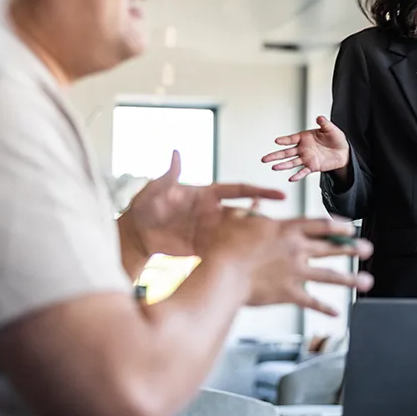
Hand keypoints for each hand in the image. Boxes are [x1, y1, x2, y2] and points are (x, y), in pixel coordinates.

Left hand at [122, 151, 285, 257]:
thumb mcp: (156, 190)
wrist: (135, 235)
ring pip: (239, 234)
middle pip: (245, 214)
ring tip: (270, 245)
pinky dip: (237, 255)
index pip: (240, 190)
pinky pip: (225, 252)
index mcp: (208, 195)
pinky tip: (249, 262)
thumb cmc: (145, 206)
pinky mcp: (204, 249)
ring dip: (253, 238)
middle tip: (279, 227)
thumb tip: (175, 153)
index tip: (281, 195)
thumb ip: (169, 176)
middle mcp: (214, 213)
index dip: (260, 192)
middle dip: (262, 219)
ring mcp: (211, 232)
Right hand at [203, 210, 373, 316]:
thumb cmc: (225, 245)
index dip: (338, 225)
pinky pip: (312, 302)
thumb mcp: (237, 220)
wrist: (222, 273)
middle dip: (352, 248)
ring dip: (350, 279)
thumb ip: (251, 211)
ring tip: (367, 282)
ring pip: (330, 276)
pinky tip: (337, 312)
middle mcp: (296, 249)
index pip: (320, 224)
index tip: (350, 228)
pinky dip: (325, 308)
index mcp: (287, 229)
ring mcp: (295, 272)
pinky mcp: (288, 293)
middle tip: (368, 249)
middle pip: (331, 248)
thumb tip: (255, 201)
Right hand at [262, 116, 349, 182]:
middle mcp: (303, 148)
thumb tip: (319, 117)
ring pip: (292, 162)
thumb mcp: (331, 129)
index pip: (291, 139)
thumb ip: (324, 123)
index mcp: (305, 137)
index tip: (277, 141)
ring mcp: (306, 158)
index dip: (284, 140)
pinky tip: (291, 178)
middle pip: (286, 152)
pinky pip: (303, 172)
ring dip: (283, 165)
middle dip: (275, 155)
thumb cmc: (335, 138)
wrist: (343, 152)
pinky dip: (297, 175)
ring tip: (274, 167)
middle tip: (264, 159)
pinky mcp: (312, 167)